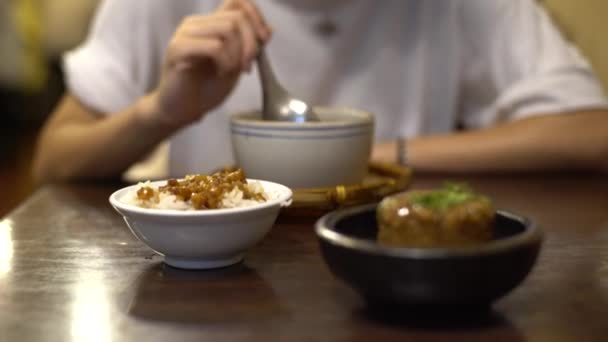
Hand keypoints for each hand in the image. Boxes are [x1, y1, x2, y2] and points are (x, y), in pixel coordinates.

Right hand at [142, 0, 271, 128]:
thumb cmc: (205, 88)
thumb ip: (250, 47)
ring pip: (227, 28)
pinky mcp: (177, 49)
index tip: (264, 40)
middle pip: (237, 17)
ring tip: (231, 71)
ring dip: (237, 54)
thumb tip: (270, 29)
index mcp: (210, 24)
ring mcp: (185, 33)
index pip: (238, 1)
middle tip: (247, 67)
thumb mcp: (236, 65)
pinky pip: (214, 46)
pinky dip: (225, 62)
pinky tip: (220, 74)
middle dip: (251, 44)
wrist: (182, 110)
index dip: (256, 17)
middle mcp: (196, 23)